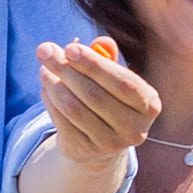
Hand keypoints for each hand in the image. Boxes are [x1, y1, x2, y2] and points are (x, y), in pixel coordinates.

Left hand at [37, 35, 157, 167]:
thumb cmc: (109, 97)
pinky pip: (63, 123)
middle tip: (45, 51)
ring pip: (75, 109)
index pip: (122, 82)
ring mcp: (111, 144)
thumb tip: (102, 41)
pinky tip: (45, 88)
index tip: (69, 49)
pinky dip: (50, 102)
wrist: (102, 140)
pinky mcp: (87, 151)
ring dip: (54, 85)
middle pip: (94, 95)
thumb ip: (108, 56)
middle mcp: (134, 128)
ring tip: (44, 69)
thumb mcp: (113, 76)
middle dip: (66, 70)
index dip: (94, 64)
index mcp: (148, 104)